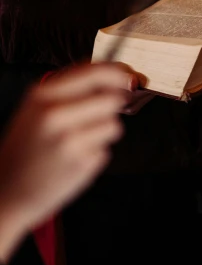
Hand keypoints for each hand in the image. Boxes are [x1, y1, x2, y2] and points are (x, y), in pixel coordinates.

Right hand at [0, 63, 135, 261]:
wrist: (6, 191)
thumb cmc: (25, 148)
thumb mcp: (34, 109)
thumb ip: (69, 90)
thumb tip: (112, 75)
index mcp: (42, 96)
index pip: (94, 73)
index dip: (118, 72)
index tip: (127, 75)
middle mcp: (56, 116)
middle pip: (112, 99)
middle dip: (113, 105)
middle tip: (100, 113)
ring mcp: (70, 141)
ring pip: (113, 125)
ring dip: (103, 131)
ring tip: (77, 141)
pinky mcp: (82, 164)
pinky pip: (106, 149)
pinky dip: (96, 152)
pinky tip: (74, 159)